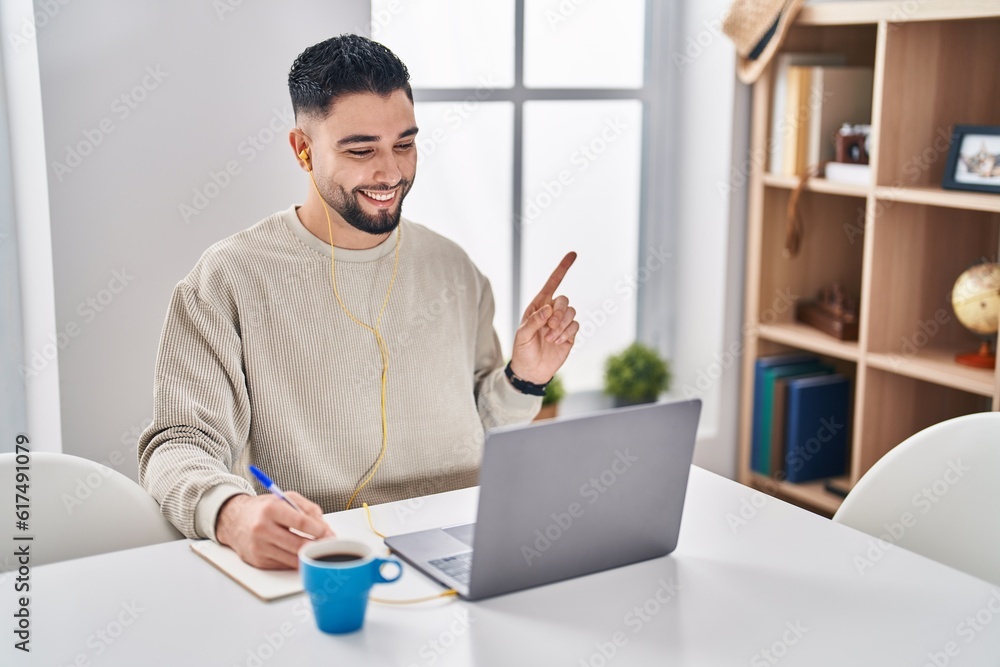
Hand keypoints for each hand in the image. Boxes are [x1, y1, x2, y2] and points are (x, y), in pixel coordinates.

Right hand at [215, 492, 334, 569]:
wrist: (234, 520)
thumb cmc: (264, 509)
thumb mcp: (286, 499)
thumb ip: (309, 509)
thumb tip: (326, 528)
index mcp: (271, 509)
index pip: (300, 522)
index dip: (319, 530)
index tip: (329, 534)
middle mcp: (262, 528)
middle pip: (297, 544)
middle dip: (318, 546)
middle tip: (328, 545)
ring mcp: (258, 547)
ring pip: (292, 558)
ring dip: (309, 556)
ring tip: (318, 550)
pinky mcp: (257, 561)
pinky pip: (283, 565)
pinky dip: (295, 561)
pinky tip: (301, 555)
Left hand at [511, 252, 578, 383]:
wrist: (532, 371)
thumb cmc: (522, 350)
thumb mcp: (523, 335)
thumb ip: (535, 320)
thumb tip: (548, 308)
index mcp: (538, 306)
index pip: (552, 283)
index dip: (562, 269)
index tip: (573, 255)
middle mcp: (551, 311)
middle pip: (564, 300)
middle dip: (559, 312)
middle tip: (549, 326)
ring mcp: (562, 323)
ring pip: (572, 312)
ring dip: (561, 325)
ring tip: (550, 338)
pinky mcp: (570, 334)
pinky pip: (576, 325)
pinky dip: (567, 333)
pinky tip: (557, 342)